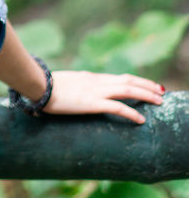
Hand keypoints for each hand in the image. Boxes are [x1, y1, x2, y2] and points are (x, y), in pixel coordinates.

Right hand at [44, 70, 164, 123]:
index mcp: (91, 77)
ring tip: (159, 101)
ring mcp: (95, 91)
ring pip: (128, 90)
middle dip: (147, 85)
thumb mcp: (64, 84)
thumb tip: (71, 93)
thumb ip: (73, 87)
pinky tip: (141, 120)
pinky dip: (131, 112)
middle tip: (161, 91)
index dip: (136, 81)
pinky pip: (117, 107)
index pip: (119, 78)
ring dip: (146, 95)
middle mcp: (97, 82)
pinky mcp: (92, 103)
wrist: (37, 85)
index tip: (147, 85)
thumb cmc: (44, 86)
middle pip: (128, 80)